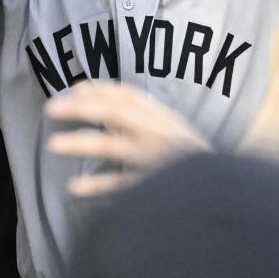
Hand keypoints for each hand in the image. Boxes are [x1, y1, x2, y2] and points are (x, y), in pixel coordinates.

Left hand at [45, 81, 210, 196]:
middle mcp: (159, 134)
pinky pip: (123, 185)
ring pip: (113, 146)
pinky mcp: (156, 186)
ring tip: (53, 146)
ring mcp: (157, 160)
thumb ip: (146, 119)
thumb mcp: (175, 131)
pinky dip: (99, 186)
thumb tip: (110, 109)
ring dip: (81, 143)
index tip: (75, 88)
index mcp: (164, 118)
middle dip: (81, 108)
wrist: (226, 190)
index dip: (100, 89)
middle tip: (52, 109)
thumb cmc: (195, 159)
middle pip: (115, 113)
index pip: (128, 95)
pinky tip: (76, 188)